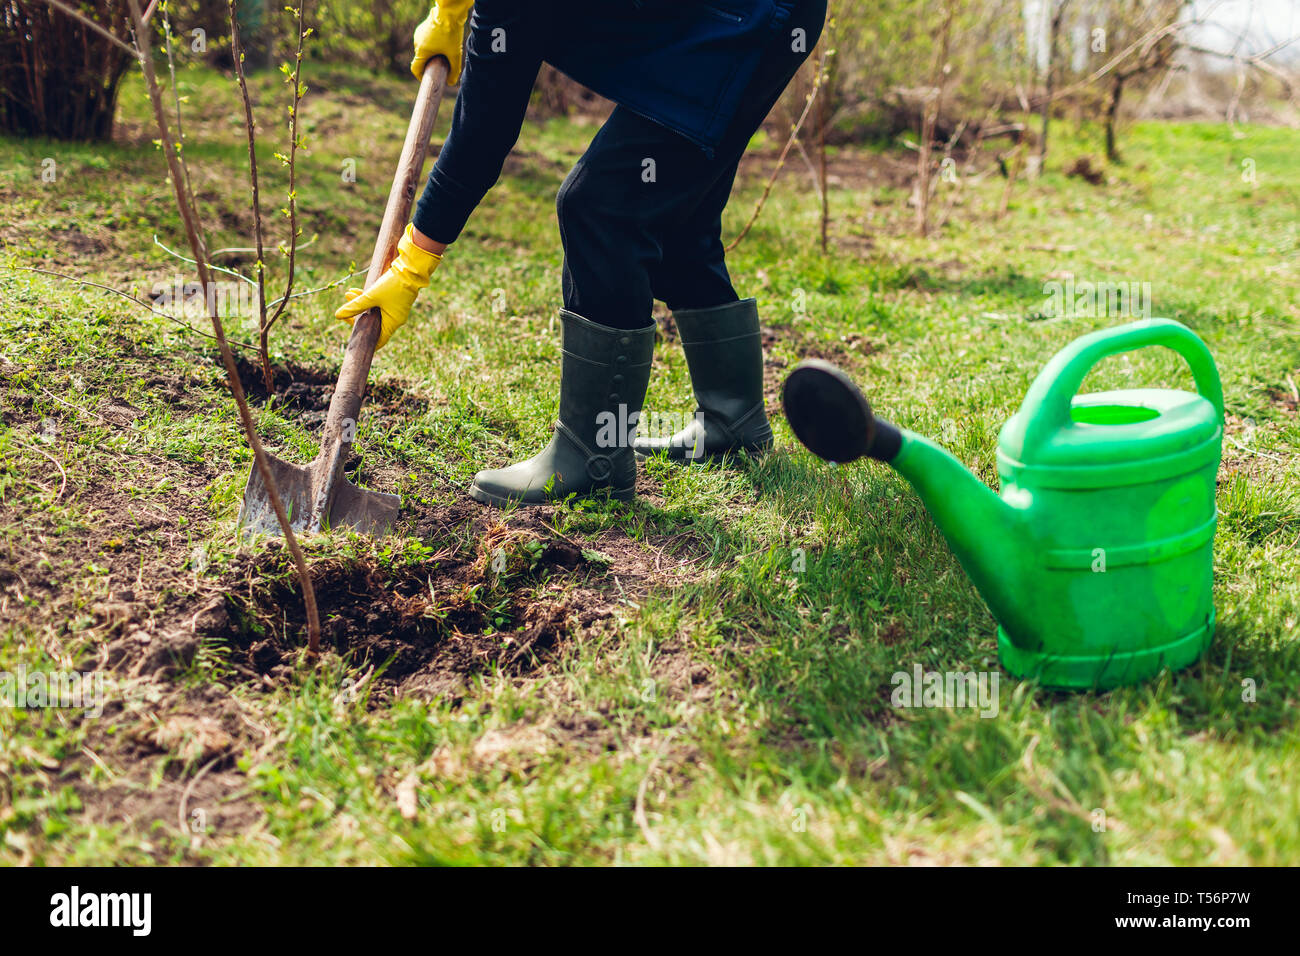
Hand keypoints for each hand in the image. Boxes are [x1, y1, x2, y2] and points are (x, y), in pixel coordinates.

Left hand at [335, 224, 441, 349]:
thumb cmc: (393, 285)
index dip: (364, 339)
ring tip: (347, 294)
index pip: (378, 341)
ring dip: (360, 304)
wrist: (411, 269)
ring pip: (374, 311)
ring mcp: (395, 310)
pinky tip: (356, 290)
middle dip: (357, 315)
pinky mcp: (395, 300)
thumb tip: (337, 315)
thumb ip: (354, 306)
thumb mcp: (371, 296)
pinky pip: (379, 304)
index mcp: (392, 323)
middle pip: (372, 324)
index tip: (352, 332)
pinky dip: (368, 299)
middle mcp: (395, 319)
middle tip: (346, 309)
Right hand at [412, 0, 474, 83]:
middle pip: (421, 59)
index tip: (426, 79)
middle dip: (429, 64)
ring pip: (423, 49)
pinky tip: (441, 43)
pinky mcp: (422, 28)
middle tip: (440, 66)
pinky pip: (424, 41)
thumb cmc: (451, 34)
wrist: (449, 13)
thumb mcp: (455, 54)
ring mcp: (418, 35)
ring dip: (430, 54)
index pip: (415, 69)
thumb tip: (451, 83)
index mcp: (422, 51)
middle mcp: (417, 43)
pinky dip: (431, 45)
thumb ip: (454, 70)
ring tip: (443, 53)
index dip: (420, 76)